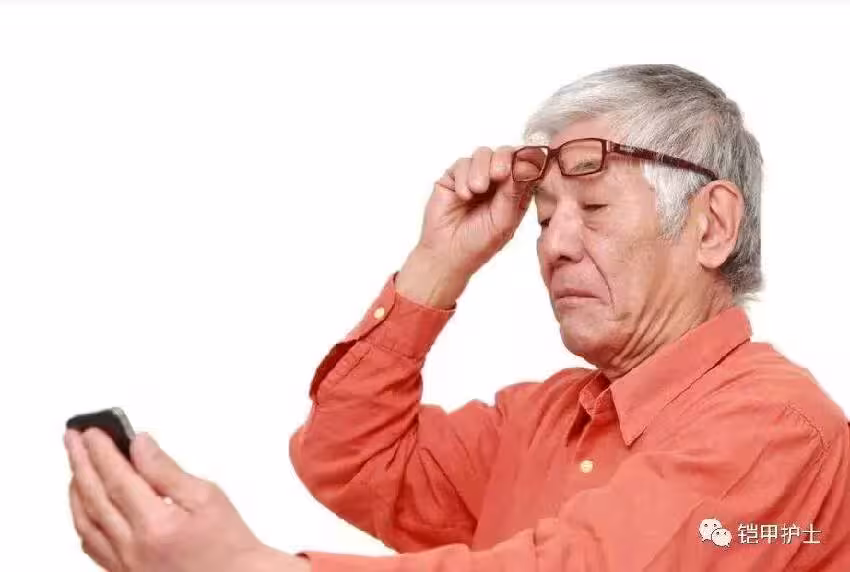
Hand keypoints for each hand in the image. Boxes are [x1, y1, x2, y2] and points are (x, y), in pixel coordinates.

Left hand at [64, 428, 309, 571]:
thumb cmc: (228, 543)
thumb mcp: (206, 496)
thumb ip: (166, 470)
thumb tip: (139, 444)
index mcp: (157, 525)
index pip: (118, 478)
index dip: (102, 451)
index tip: (93, 431)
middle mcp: (134, 549)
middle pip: (94, 497)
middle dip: (81, 462)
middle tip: (75, 438)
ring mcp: (124, 565)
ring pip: (86, 522)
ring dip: (77, 489)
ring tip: (77, 463)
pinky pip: (90, 545)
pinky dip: (82, 518)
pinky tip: (85, 503)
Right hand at [397, 146, 532, 306]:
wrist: (446, 253)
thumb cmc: (478, 243)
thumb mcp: (504, 220)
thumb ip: (514, 192)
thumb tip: (527, 163)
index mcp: (516, 192)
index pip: (527, 166)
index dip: (529, 159)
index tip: (529, 161)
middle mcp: (497, 182)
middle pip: (506, 153)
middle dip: (504, 158)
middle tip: (500, 174)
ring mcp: (476, 177)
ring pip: (484, 153)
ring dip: (482, 169)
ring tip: (477, 190)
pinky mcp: (455, 177)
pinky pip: (463, 163)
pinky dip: (464, 177)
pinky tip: (463, 196)